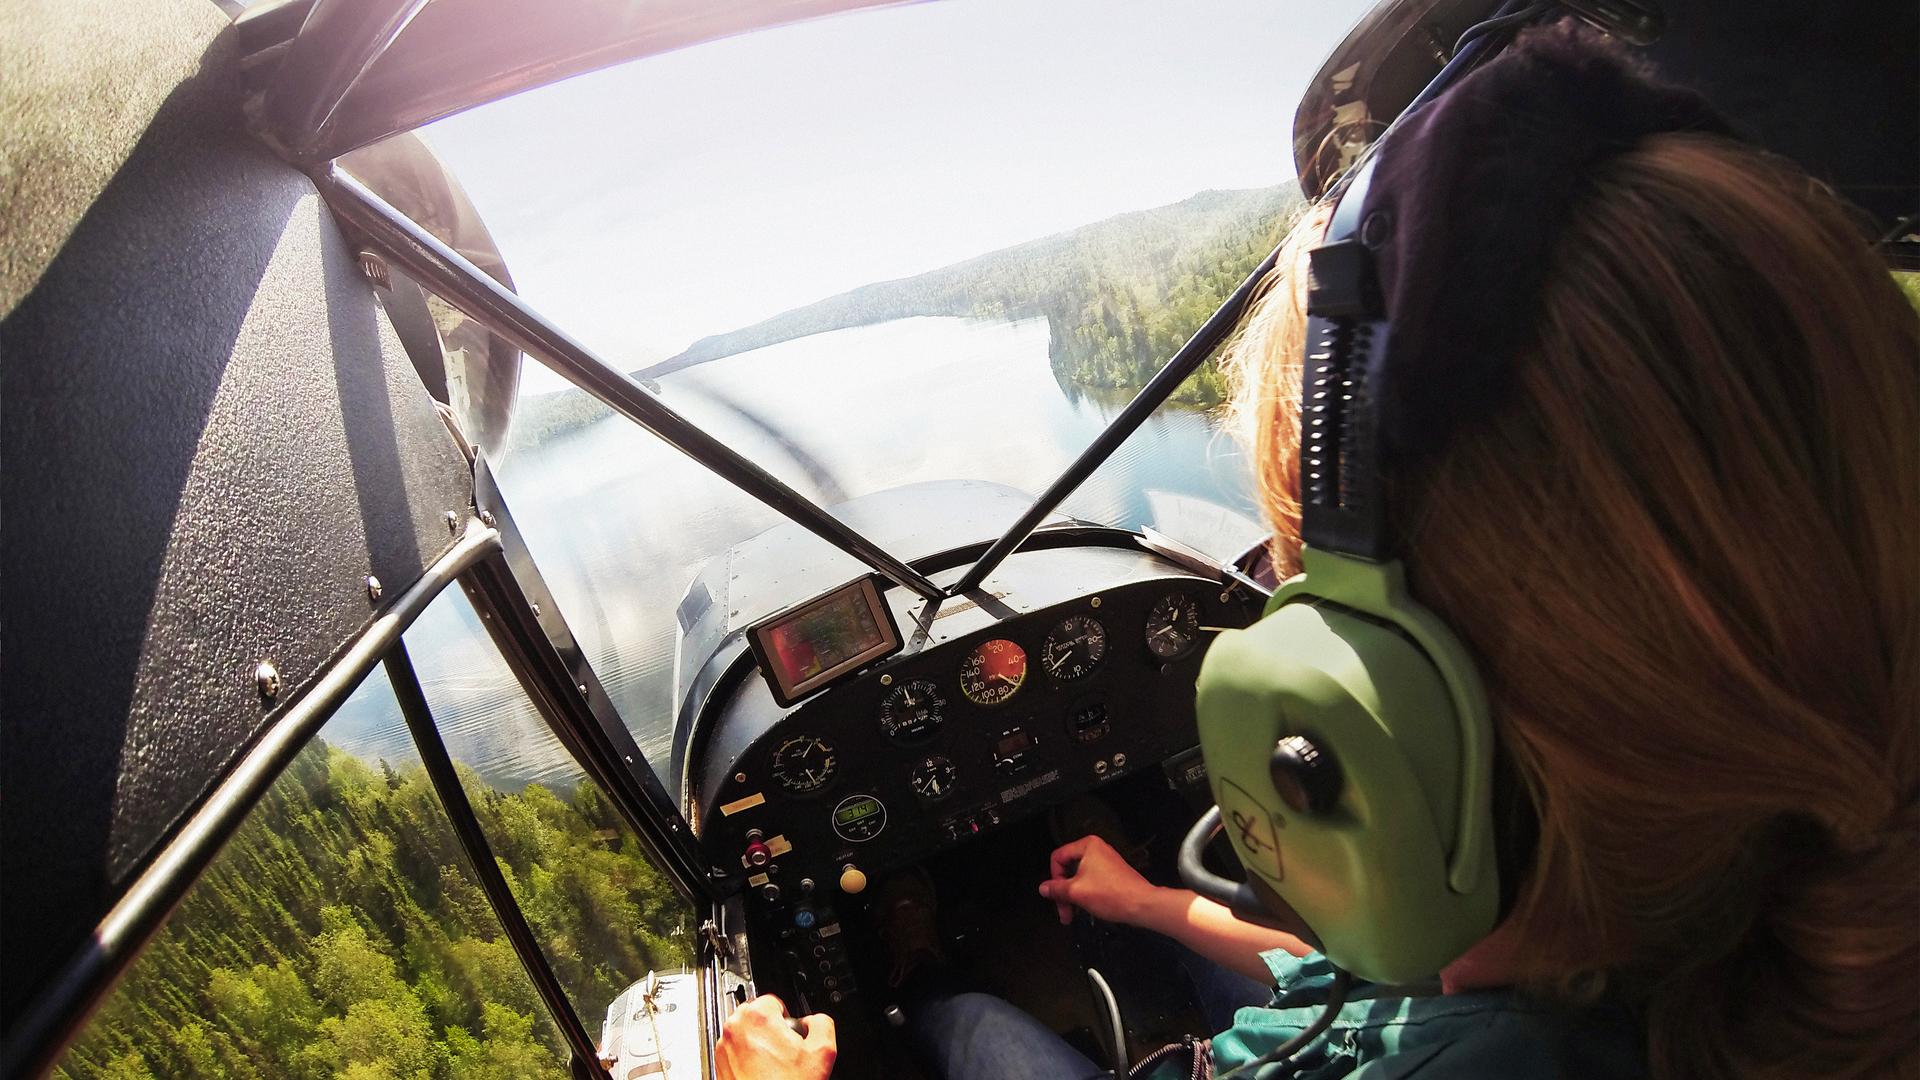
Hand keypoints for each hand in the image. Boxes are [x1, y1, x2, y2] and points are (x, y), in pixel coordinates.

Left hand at [715, 994, 835, 1079]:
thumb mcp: (822, 1052)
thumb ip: (821, 1023)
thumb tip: (814, 1021)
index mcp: (758, 1016)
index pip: (774, 1000)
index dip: (787, 1018)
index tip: (791, 1034)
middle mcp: (735, 1028)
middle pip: (756, 1015)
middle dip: (771, 1029)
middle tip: (784, 1051)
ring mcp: (724, 1047)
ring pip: (745, 1033)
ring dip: (758, 1044)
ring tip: (773, 1065)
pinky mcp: (718, 1064)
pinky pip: (735, 1051)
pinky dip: (746, 1059)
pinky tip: (762, 1074)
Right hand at [1038, 834, 1158, 925]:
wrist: (1142, 905)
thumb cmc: (1111, 894)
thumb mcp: (1076, 892)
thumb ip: (1056, 889)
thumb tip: (1043, 888)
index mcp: (1087, 846)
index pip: (1058, 857)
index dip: (1054, 878)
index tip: (1056, 895)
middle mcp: (1097, 849)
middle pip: (1068, 868)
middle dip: (1063, 892)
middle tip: (1064, 911)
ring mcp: (1105, 862)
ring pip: (1079, 877)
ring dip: (1073, 896)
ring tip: (1074, 914)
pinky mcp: (1112, 874)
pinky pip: (1090, 881)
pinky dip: (1085, 894)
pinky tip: (1086, 908)